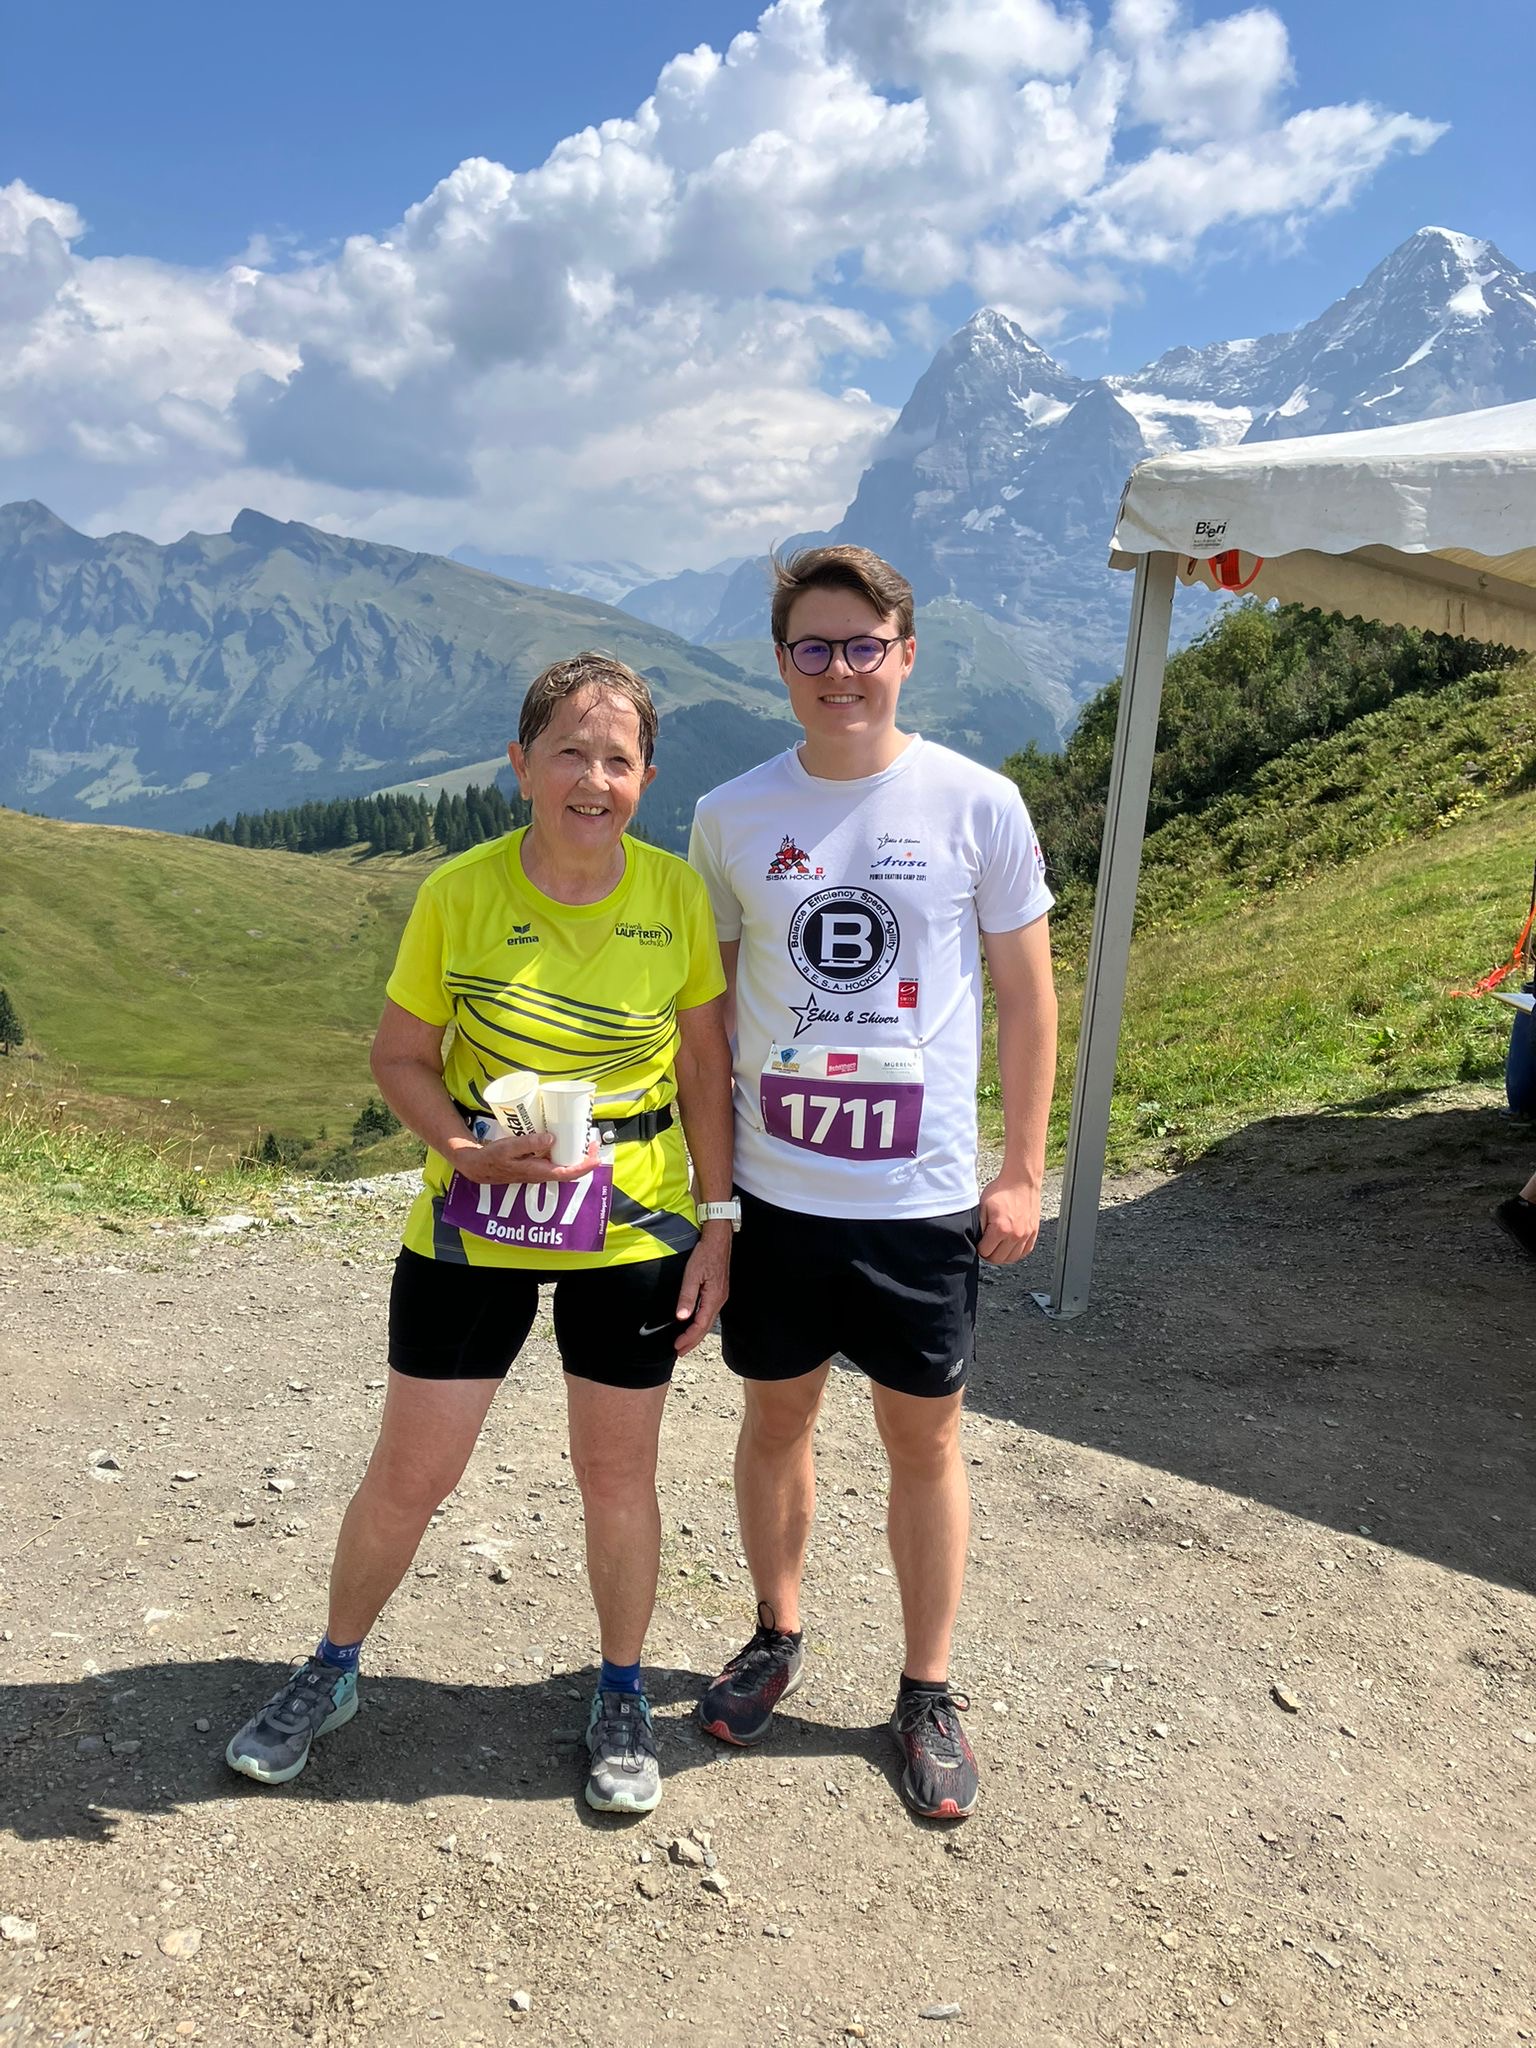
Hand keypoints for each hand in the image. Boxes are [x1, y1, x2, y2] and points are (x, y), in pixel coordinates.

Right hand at [447, 1131, 600, 1185]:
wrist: (477, 1166)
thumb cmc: (491, 1158)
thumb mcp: (508, 1147)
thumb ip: (529, 1143)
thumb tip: (552, 1138)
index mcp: (538, 1172)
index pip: (568, 1174)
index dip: (585, 1166)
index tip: (596, 1155)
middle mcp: (541, 1174)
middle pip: (570, 1171)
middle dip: (584, 1159)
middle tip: (593, 1141)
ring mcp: (539, 1171)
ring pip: (563, 1166)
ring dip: (575, 1155)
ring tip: (583, 1139)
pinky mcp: (535, 1165)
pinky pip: (554, 1161)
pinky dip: (563, 1152)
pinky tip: (564, 1140)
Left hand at [671, 1223, 731, 1354]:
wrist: (718, 1240)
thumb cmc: (705, 1254)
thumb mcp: (692, 1274)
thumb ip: (687, 1296)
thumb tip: (681, 1317)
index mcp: (714, 1297)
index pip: (700, 1325)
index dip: (689, 1338)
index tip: (677, 1346)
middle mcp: (719, 1299)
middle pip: (705, 1327)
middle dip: (692, 1341)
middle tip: (679, 1351)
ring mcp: (720, 1296)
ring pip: (708, 1321)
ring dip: (696, 1334)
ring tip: (685, 1342)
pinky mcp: (718, 1291)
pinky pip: (709, 1313)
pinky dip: (700, 1323)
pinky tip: (694, 1324)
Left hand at [978, 1173, 1040, 1264]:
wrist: (1021, 1181)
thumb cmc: (1002, 1190)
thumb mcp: (982, 1206)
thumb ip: (979, 1226)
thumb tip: (976, 1241)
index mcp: (1000, 1229)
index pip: (985, 1252)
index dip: (979, 1249)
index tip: (979, 1243)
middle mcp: (1015, 1235)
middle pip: (998, 1259)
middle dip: (989, 1255)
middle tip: (986, 1246)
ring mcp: (1026, 1235)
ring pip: (1012, 1259)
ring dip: (1002, 1256)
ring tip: (997, 1246)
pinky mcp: (1033, 1233)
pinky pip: (1024, 1252)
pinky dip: (1015, 1252)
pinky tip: (1009, 1245)